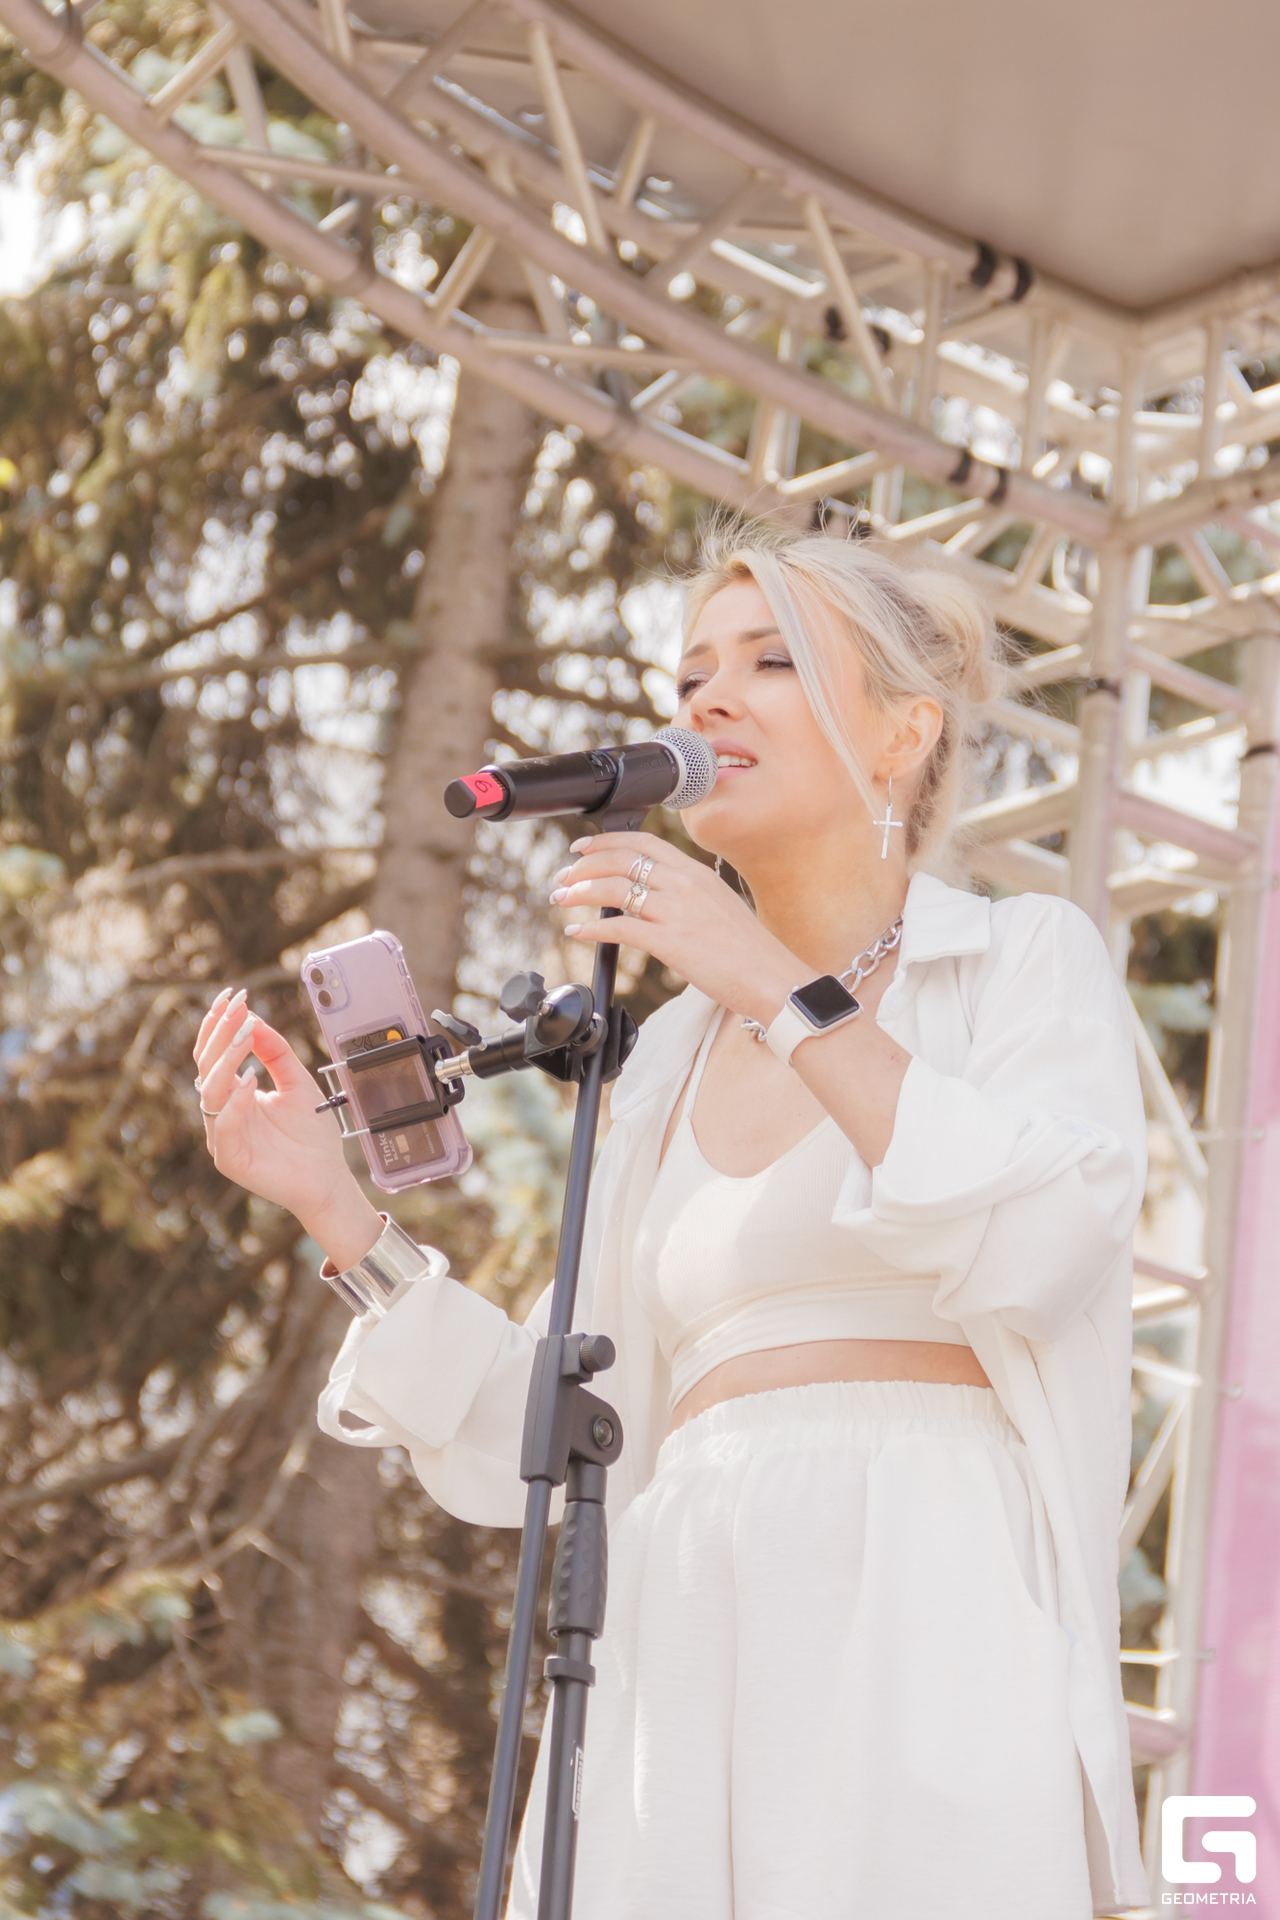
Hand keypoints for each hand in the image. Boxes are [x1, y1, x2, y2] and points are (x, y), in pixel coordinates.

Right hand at [192, 990, 382, 1267]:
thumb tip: (255, 1018)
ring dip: (226, 1060)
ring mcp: (223, 1136)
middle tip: (236, 1007)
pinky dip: (235, 1102)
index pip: (215, 1055)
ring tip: (244, 1035)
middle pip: (207, 1067)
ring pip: (210, 1092)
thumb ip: (277, 1053)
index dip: (219, 1025)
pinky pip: (224, 1126)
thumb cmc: (312, 1136)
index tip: (232, 995)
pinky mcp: (230, 1159)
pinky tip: (250, 1080)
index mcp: (233, 1095)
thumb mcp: (297, 1082)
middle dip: (220, 1034)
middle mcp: (222, 1112)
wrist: (327, 1179)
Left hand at [550, 832, 798, 1025]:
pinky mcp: (671, 942)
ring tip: (563, 899)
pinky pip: (619, 928)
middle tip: (564, 877)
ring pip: (613, 889)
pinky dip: (592, 929)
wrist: (772, 976)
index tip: (583, 848)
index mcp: (696, 872)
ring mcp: (677, 911)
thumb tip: (650, 897)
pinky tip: (578, 933)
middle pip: (621, 860)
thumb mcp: (717, 906)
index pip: (642, 841)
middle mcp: (684, 884)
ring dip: (580, 892)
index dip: (605, 841)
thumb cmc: (749, 950)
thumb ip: (686, 895)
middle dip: (584, 866)